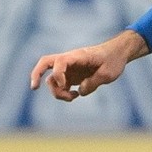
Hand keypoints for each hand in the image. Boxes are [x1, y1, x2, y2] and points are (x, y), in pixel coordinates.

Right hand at [30, 30, 147, 101]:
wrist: (117, 54)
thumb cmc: (113, 60)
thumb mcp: (108, 73)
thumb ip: (93, 83)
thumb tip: (80, 91)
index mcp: (77, 56)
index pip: (59, 62)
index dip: (58, 75)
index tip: (67, 86)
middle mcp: (69, 61)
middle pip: (45, 63)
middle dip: (36, 74)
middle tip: (33, 88)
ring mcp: (69, 68)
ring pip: (52, 79)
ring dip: (57, 91)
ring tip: (73, 97)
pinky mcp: (72, 76)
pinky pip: (60, 85)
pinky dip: (63, 92)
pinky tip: (75, 95)